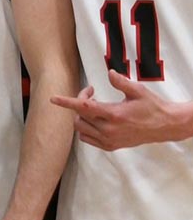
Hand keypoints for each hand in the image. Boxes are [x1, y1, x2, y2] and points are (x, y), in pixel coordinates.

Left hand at [51, 70, 192, 149]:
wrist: (164, 126)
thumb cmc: (152, 106)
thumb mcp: (138, 91)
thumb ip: (121, 82)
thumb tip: (109, 73)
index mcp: (114, 115)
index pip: (84, 107)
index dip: (67, 102)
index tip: (53, 99)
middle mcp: (109, 130)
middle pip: (79, 116)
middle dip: (79, 103)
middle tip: (91, 93)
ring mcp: (109, 140)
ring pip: (81, 129)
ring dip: (81, 117)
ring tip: (94, 107)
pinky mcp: (111, 147)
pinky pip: (87, 139)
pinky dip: (86, 129)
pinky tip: (95, 120)